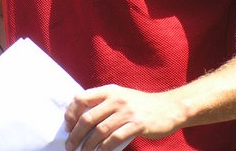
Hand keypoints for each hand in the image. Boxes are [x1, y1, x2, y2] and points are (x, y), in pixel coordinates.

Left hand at [64, 84, 183, 150]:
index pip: (82, 98)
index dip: (71, 113)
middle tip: (70, 146)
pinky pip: (115, 139)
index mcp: (110, 90)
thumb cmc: (140, 105)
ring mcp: (127, 111)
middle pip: (88, 118)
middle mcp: (117, 98)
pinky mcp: (137, 124)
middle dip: (75, 135)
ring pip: (99, 131)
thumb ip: (104, 104)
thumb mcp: (121, 97)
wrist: (168, 107)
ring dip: (88, 146)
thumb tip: (79, 120)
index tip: (67, 126)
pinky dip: (104, 149)